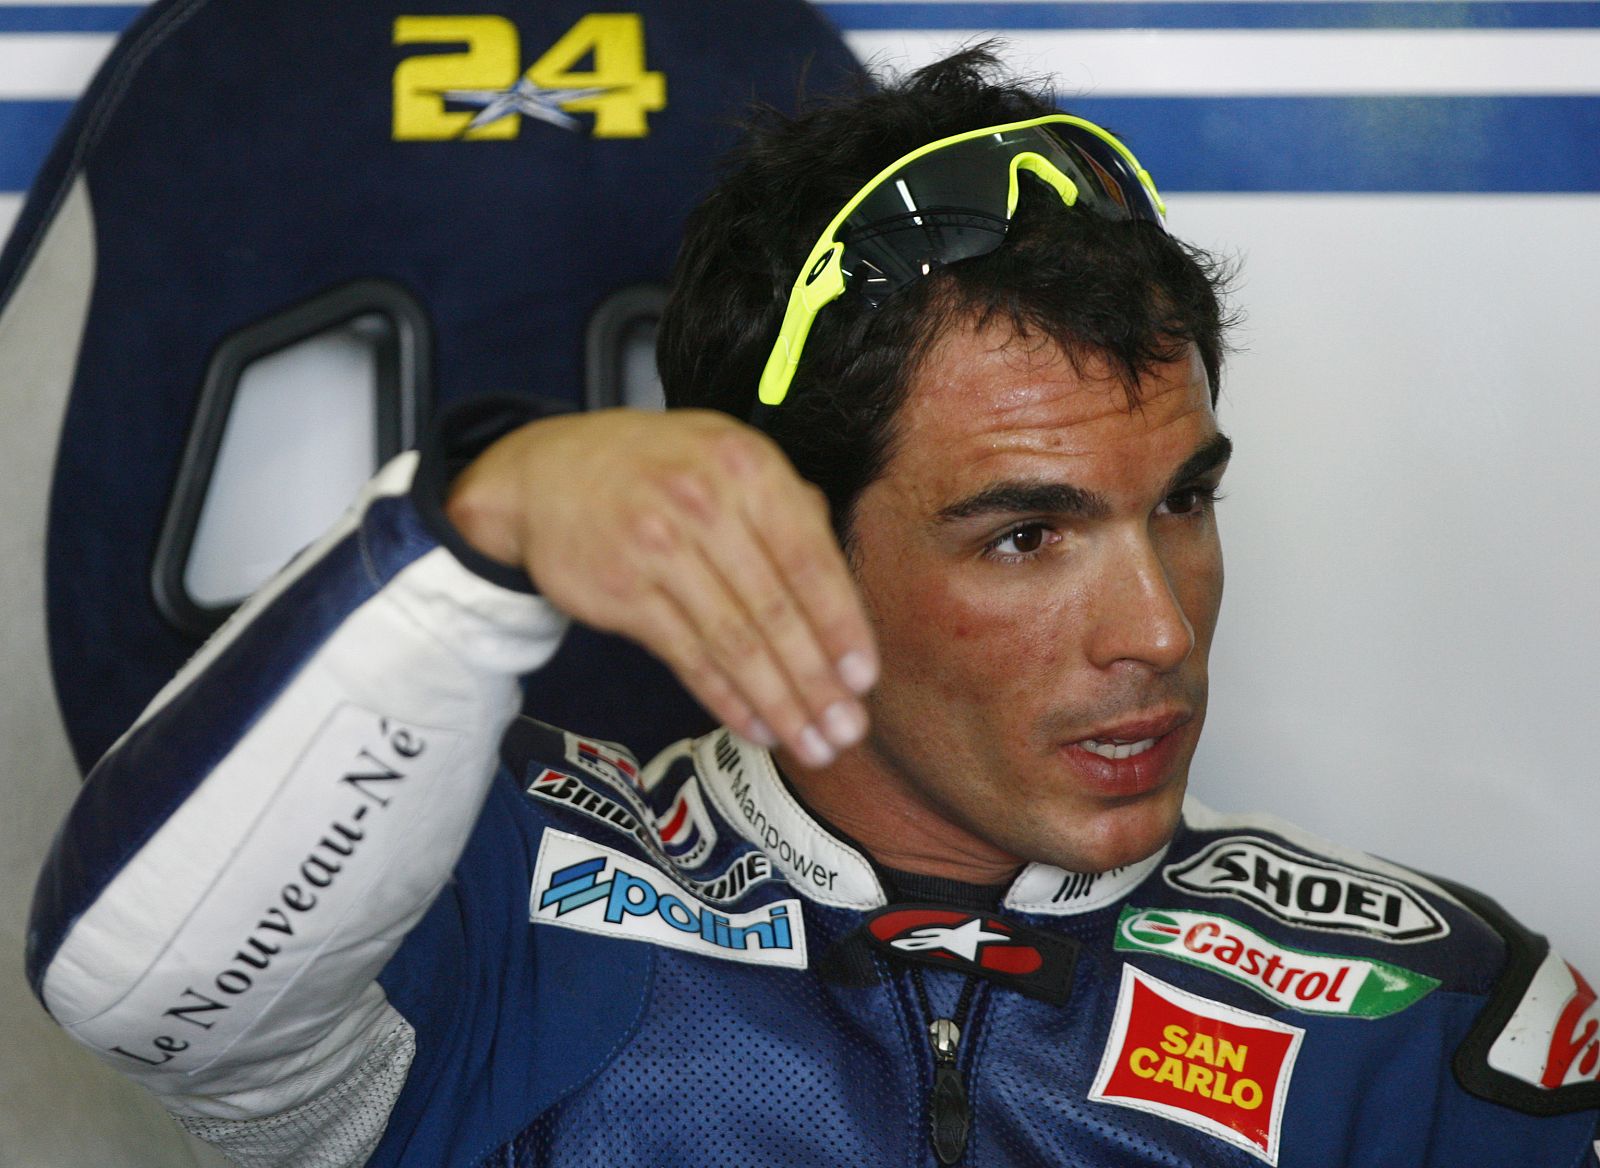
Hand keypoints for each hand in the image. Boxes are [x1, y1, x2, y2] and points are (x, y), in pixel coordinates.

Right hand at [445, 409, 877, 765]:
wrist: (547, 472)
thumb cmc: (657, 471)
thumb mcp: (726, 461)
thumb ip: (787, 510)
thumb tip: (844, 589)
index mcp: (748, 467)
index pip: (810, 559)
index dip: (843, 625)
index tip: (865, 678)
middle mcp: (705, 504)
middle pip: (775, 611)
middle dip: (818, 682)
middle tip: (847, 731)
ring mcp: (659, 547)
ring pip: (734, 643)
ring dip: (780, 703)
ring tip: (811, 745)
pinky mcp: (623, 592)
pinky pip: (689, 657)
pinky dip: (727, 700)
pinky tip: (757, 728)